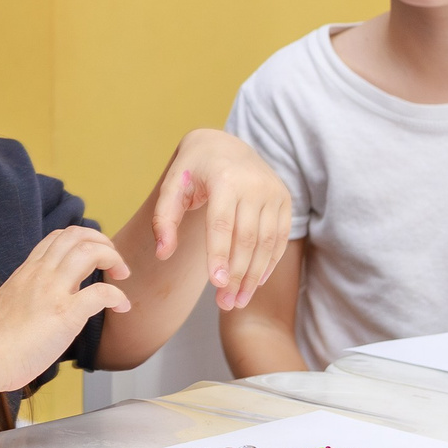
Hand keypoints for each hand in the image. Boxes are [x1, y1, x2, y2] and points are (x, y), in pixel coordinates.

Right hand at [0, 225, 131, 391]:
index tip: (93, 256)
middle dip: (103, 242)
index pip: (58, 238)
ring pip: (90, 252)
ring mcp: (53, 292)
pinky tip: (122, 307)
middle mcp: (41, 274)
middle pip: (77, 235)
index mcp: (27, 271)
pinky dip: (118, 296)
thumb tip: (41, 304)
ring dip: (113, 258)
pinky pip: (101, 293)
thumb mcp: (9, 302)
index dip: (82, 240)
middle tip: (114, 262)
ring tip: (122, 274)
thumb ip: (27, 295)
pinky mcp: (65, 314)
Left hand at [150, 128, 293, 309]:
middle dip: (236, 274)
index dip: (219, 255)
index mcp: (224, 178)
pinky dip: (269, 263)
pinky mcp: (284, 199)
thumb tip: (162, 254)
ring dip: (253, 275)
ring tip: (238, 300)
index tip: (215, 285)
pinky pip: (280, 238)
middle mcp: (254, 184)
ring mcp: (273, 191)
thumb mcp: (172, 187)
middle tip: (226, 303)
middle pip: (247, 238)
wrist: (225, 144)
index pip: (222, 224)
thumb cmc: (193, 169)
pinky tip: (255, 282)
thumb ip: (164, 219)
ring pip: (267, 242)